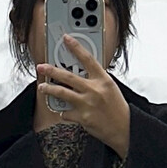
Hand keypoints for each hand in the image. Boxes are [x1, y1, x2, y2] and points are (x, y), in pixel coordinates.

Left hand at [37, 35, 129, 159]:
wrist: (124, 128)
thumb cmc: (117, 108)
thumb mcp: (110, 88)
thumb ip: (96, 79)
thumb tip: (81, 73)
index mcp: (102, 80)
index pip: (87, 59)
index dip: (76, 47)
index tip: (66, 39)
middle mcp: (94, 90)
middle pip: (68, 76)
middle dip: (52, 70)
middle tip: (42, 67)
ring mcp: (87, 104)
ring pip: (62, 93)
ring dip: (49, 89)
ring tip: (42, 87)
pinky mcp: (82, 117)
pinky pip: (66, 113)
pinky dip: (63, 113)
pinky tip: (65, 112)